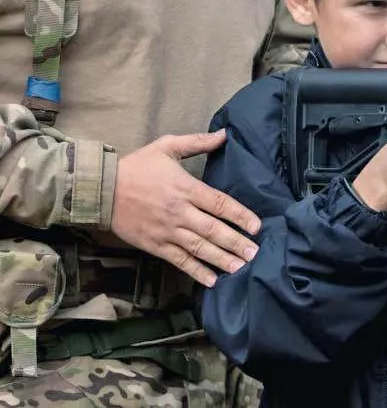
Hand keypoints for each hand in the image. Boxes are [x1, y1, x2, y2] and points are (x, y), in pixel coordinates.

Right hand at [111, 130, 261, 288]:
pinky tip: (212, 280)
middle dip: (236, 242)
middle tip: (255, 252)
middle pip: (213, 229)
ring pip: (199, 248)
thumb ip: (197, 141)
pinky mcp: (155, 245)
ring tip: (241, 267)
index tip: (256, 226)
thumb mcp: (166, 147)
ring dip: (221, 259)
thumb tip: (224, 134)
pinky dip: (196, 271)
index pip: (220, 203)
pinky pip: (179, 260)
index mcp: (185, 188)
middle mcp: (179, 212)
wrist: (100, 190)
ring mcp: (167, 231)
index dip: (240, 215)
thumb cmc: (136, 167)